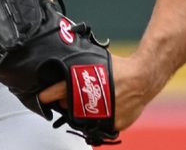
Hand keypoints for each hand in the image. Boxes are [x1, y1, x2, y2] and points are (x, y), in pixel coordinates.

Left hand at [37, 53, 155, 130]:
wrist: (143, 78)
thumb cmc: (119, 67)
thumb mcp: (96, 60)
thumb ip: (80, 65)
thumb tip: (63, 60)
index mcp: (87, 83)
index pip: (61, 90)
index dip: (49, 94)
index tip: (42, 96)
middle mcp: (93, 101)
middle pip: (69, 106)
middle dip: (65, 102)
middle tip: (66, 97)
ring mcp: (104, 115)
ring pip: (82, 118)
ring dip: (79, 111)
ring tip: (85, 102)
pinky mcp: (114, 124)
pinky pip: (99, 124)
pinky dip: (97, 117)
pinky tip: (101, 108)